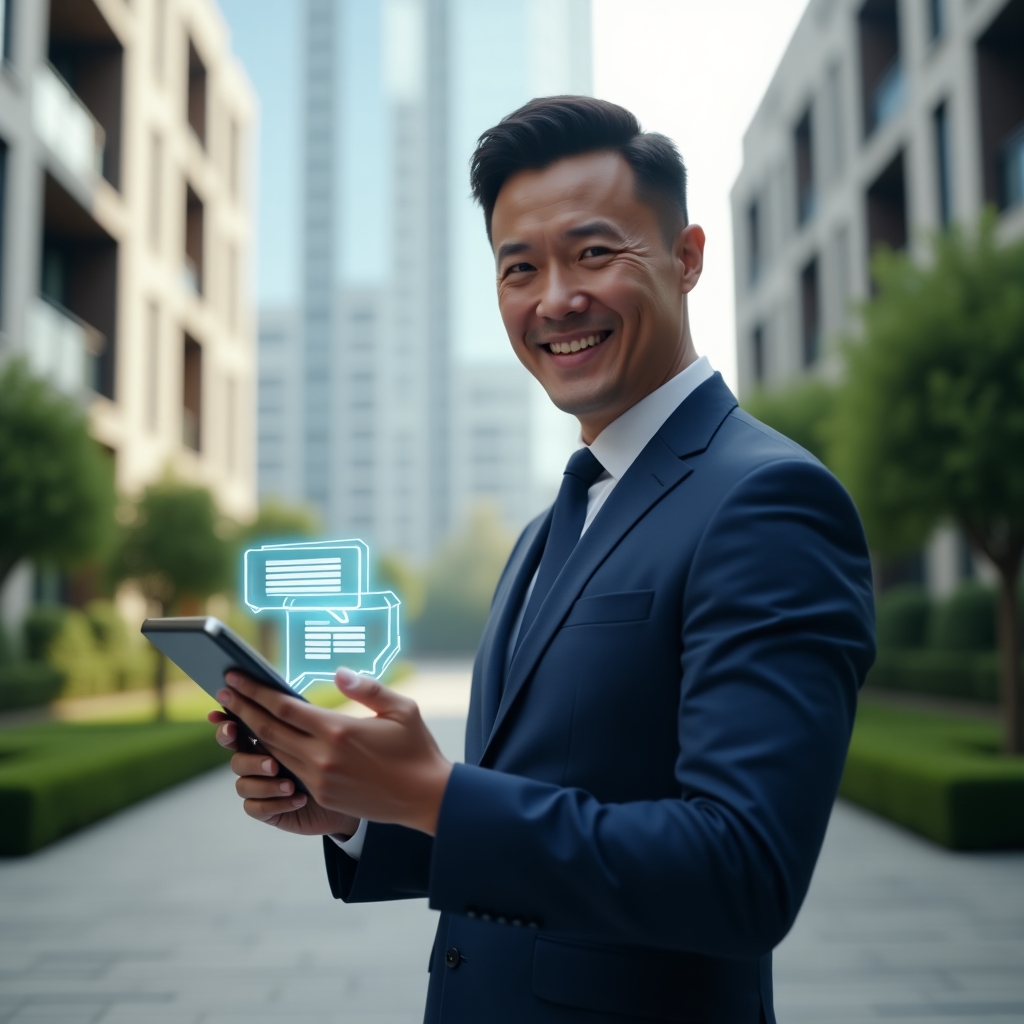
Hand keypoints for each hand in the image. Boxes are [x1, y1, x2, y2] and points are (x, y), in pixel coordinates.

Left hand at [216, 669, 452, 834]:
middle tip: (222, 692)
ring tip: (237, 715)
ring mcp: (319, 779)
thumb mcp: (401, 708)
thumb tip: (338, 673)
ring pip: (274, 752)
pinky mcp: (322, 794)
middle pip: (268, 730)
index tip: (234, 677)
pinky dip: (273, 753)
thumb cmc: (416, 748)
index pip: (284, 707)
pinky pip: (289, 769)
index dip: (255, 691)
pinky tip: (266, 741)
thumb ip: (367, 688)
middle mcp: (322, 756)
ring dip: (252, 733)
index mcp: (338, 730)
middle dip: (242, 709)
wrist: (425, 797)